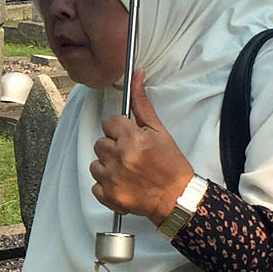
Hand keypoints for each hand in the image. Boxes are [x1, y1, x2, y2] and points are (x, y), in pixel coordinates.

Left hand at [90, 69, 194, 223]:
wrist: (177, 197)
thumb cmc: (170, 164)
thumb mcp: (159, 131)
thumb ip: (142, 104)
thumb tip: (136, 74)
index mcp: (132, 138)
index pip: (109, 123)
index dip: (120, 130)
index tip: (129, 138)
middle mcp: (119, 157)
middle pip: (100, 143)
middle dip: (113, 147)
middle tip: (131, 156)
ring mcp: (112, 178)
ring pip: (95, 163)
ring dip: (108, 166)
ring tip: (127, 170)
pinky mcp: (108, 196)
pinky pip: (95, 185)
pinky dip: (106, 185)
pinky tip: (123, 184)